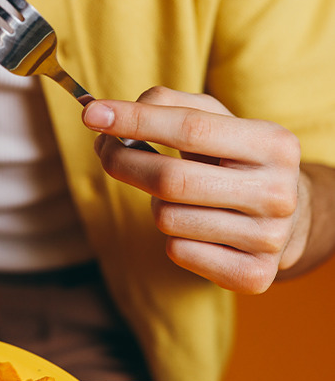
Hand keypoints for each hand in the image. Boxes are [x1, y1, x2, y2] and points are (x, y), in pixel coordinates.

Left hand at [82, 86, 308, 292]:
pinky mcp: (253, 275)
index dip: (134, 120)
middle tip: (105, 151)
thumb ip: (168, 104)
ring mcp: (268, 238)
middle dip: (123, 162)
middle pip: (171, 179)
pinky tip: (197, 228)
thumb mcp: (216, 121)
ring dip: (157, 205)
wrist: (290, 217)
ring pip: (168, 219)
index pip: (190, 128)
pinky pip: (178, 251)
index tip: (91, 114)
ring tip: (181, 198)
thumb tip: (114, 112)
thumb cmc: (235, 160)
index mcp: (273, 144)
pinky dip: (173, 238)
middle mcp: (277, 192)